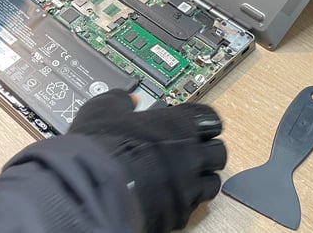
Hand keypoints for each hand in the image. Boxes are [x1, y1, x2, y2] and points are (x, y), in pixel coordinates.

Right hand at [69, 89, 226, 231]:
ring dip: (199, 181)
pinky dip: (180, 203)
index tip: (192, 127)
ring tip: (180, 179)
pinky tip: (164, 198)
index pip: (211, 119)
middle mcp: (191, 154)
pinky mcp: (179, 213)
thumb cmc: (102, 149)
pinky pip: (190, 208)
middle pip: (218, 153)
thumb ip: (120, 101)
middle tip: (188, 154)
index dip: (202, 123)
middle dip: (205, 154)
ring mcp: (188, 185)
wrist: (94, 187)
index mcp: (178, 124)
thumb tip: (126, 100)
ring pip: (212, 184)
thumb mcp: (103, 109)